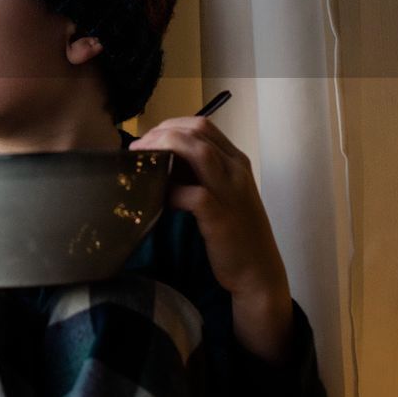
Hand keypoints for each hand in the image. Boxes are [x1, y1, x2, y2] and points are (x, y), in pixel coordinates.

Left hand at [130, 117, 289, 301]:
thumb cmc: (235, 233)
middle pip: (197, 131)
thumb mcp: (222, 193)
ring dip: (164, 149)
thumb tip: (161, 160)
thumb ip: (198, 174)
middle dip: (161, 133)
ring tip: (143, 161)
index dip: (170, 126)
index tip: (148, 140)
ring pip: (198, 151)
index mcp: (236, 161)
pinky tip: (159, 198)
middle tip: (138, 150)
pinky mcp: (221, 217)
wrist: (259, 271)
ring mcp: (231, 192)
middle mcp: (236, 169)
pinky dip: (172, 190)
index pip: (202, 125)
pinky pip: (194, 194)